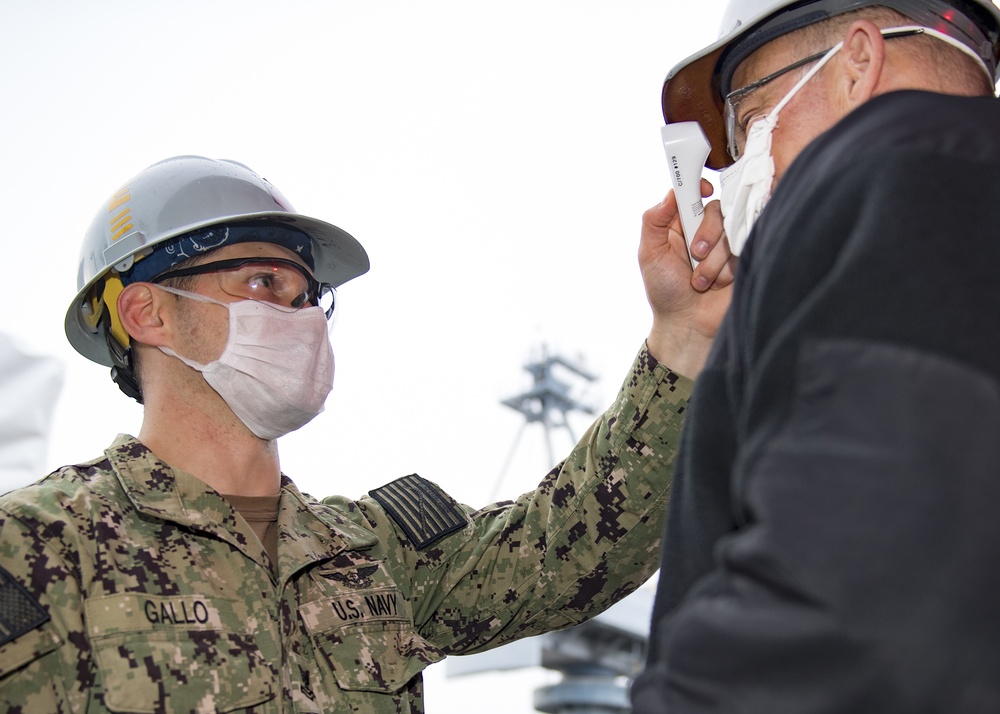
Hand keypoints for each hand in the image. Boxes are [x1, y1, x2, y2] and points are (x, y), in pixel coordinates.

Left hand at [639, 181, 734, 378]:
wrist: (689, 326)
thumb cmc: (665, 292)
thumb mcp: (649, 255)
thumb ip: (654, 221)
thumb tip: (670, 192)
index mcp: (680, 224)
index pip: (692, 194)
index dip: (698, 188)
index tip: (703, 191)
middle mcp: (705, 230)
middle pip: (716, 209)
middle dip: (706, 233)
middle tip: (694, 254)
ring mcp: (726, 244)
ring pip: (731, 231)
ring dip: (713, 260)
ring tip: (701, 281)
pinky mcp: (743, 258)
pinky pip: (743, 249)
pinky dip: (727, 270)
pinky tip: (718, 285)